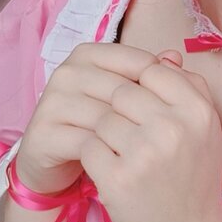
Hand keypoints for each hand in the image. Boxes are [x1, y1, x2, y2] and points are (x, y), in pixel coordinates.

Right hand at [17, 43, 161, 195]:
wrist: (58, 165)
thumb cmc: (101, 127)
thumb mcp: (127, 100)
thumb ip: (152, 77)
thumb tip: (176, 57)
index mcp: (89, 55)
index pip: (139, 62)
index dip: (163, 90)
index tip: (178, 113)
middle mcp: (67, 72)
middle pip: (124, 91)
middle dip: (150, 118)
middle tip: (172, 140)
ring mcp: (52, 100)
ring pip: (107, 117)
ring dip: (133, 140)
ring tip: (154, 155)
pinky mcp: (43, 131)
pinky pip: (87, 142)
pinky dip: (110, 156)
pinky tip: (128, 166)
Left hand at [78, 49, 221, 221]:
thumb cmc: (195, 177)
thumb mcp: (206, 129)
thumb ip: (189, 88)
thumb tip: (165, 54)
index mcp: (199, 111)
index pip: (152, 70)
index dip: (138, 82)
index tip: (137, 101)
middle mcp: (174, 129)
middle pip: (122, 92)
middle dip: (116, 108)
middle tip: (122, 128)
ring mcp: (144, 155)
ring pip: (102, 118)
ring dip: (102, 132)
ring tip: (115, 148)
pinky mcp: (118, 179)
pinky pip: (89, 147)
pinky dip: (92, 155)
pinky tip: (106, 166)